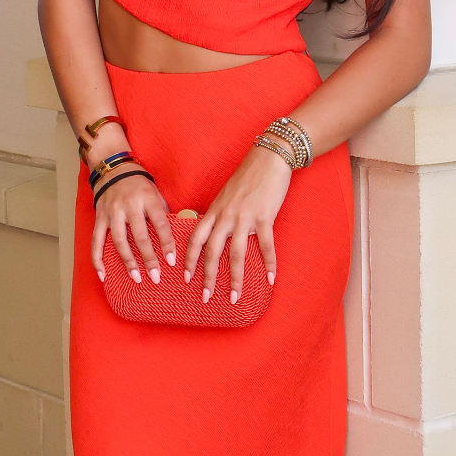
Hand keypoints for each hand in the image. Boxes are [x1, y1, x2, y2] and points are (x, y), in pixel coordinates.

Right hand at [91, 170, 175, 284]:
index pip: (160, 223)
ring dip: (127, 261)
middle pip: (139, 236)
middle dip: (148, 258)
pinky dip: (98, 259)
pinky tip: (103, 275)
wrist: (112, 169)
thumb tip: (175, 237)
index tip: (172, 261)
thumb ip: (162, 213)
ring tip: (136, 277)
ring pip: (119, 240)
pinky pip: (97, 241)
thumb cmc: (139, 184)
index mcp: (147, 198)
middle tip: (155, 277)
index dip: (167, 243)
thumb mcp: (156, 193)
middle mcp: (129, 205)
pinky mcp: (99, 218)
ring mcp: (112, 212)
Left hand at [184, 145, 290, 303]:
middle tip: (205, 298)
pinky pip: (266, 246)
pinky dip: (269, 264)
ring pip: (236, 255)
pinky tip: (270, 279)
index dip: (189, 260)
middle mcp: (225, 217)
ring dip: (234, 279)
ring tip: (234, 297)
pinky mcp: (264, 217)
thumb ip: (220, 214)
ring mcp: (244, 218)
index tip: (185, 278)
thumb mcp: (226, 195)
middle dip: (207, 278)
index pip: (195, 239)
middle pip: (211, 252)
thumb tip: (216, 232)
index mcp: (214, 211)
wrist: (269, 158)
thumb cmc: (248, 177)